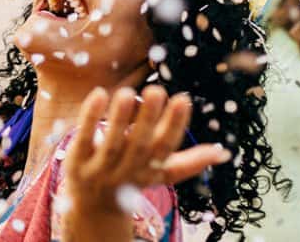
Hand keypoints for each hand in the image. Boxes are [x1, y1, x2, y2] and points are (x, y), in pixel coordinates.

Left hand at [63, 86, 230, 212]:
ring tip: (127, 92)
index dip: (174, 126)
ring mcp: (100, 169)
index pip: (164, 150)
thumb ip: (190, 162)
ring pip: (112, 144)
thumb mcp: (161, 174)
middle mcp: (126, 172)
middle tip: (156, 90)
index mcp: (150, 172)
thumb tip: (223, 152)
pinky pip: (85, 139)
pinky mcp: (77, 162)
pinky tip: (99, 94)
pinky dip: (91, 118)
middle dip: (148, 120)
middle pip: (139, 146)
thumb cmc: (133, 180)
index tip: (183, 99)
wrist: (95, 208)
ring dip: (120, 118)